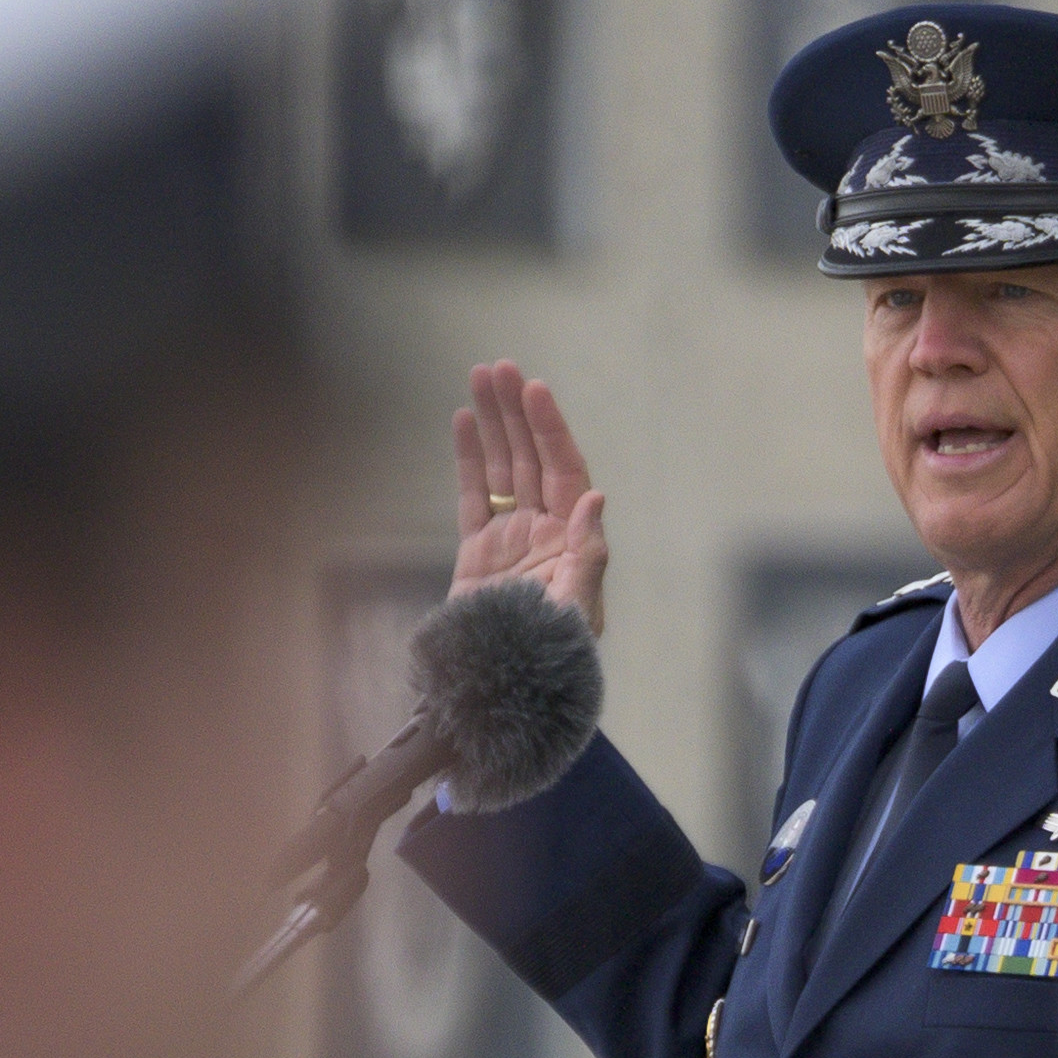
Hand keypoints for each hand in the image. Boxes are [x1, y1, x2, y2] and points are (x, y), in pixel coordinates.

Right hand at [449, 361, 608, 636]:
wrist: (506, 689)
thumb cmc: (552, 657)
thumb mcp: (577, 609)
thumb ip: (587, 554)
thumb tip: (594, 495)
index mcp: (572, 538)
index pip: (563, 469)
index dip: (549, 429)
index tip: (534, 391)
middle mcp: (545, 531)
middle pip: (530, 457)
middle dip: (515, 412)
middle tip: (498, 367)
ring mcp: (510, 539)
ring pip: (500, 468)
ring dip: (491, 423)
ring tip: (478, 378)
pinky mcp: (478, 553)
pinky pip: (473, 496)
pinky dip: (468, 459)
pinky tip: (462, 421)